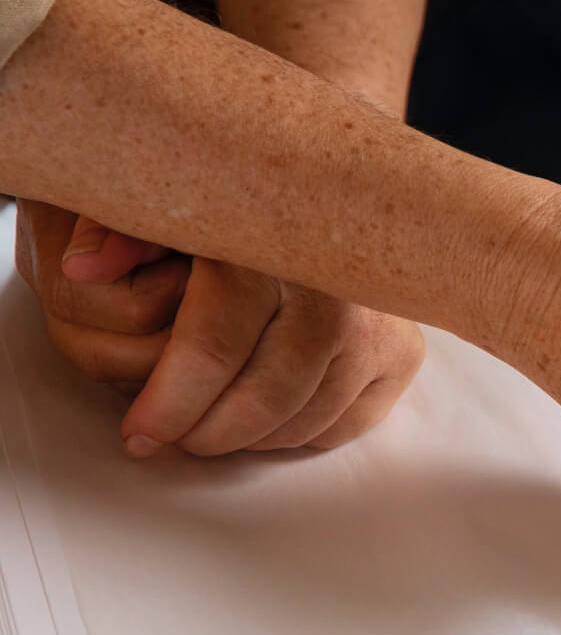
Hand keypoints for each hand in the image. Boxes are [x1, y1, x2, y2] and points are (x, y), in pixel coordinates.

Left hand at [15, 200, 424, 454]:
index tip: (141, 431)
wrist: (338, 193)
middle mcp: (336, 287)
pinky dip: (299, 434)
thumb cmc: (244, 209)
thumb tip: (83, 269)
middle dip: (209, 431)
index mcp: (273, 248)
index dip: (171, 399)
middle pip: (268, 391)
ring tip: (208, 433)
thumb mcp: (172, 205)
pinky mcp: (403, 351)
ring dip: (250, 438)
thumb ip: (120, 234)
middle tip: (170, 440)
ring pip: (308, 413)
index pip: (215, 344)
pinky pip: (348, 421)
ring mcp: (379, 323)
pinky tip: (262, 424)